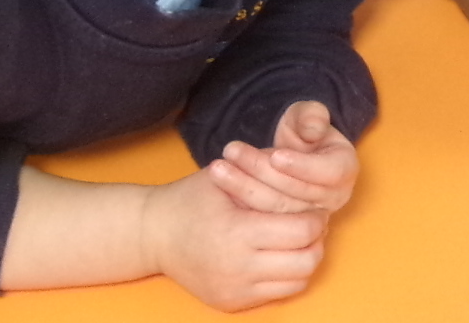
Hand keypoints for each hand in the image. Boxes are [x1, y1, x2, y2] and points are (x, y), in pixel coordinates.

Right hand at [144, 166, 329, 311]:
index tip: (311, 207)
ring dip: (304, 259)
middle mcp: (238, 267)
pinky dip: (285, 275)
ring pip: (297, 282)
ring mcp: (235, 290)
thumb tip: (309, 166)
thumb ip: (267, 169)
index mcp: (238, 231)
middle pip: (307, 261)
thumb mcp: (227, 173)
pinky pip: (277, 294)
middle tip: (309, 224)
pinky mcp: (231, 302)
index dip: (315, 217)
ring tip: (294, 240)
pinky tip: (276, 255)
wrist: (153, 234)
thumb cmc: (190, 199)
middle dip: (316, 240)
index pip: (302, 231)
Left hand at [207, 101, 357, 214]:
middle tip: (232, 152)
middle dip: (263, 172)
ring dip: (245, 187)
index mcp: (344, 169)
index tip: (275, 155)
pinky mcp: (286, 225)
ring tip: (219, 167)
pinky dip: (241, 201)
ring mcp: (310, 215)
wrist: (290, 150)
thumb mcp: (308, 114)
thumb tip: (314, 130)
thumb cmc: (302, 129)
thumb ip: (312, 117)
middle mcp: (333, 197)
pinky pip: (264, 219)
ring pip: (278, 208)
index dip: (302, 166)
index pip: (329, 173)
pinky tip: (220, 185)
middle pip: (298, 193)